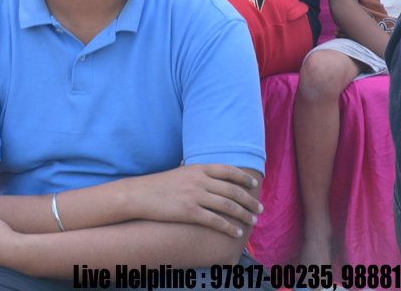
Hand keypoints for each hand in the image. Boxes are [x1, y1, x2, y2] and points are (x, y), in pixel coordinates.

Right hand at [125, 163, 260, 237]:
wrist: (140, 195)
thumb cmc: (159, 184)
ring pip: (228, 206)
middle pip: (233, 190)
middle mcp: (199, 180)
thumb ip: (196, 172)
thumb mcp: (180, 172)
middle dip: (250, 201)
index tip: (254, 185)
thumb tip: (209, 171)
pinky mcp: (189, 212)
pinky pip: (215, 221)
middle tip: (260, 208)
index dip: (244, 178)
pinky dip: (229, 227)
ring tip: (253, 221)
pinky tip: (236, 232)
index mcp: (198, 168)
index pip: (228, 171)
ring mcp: (194, 196)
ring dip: (244, 215)